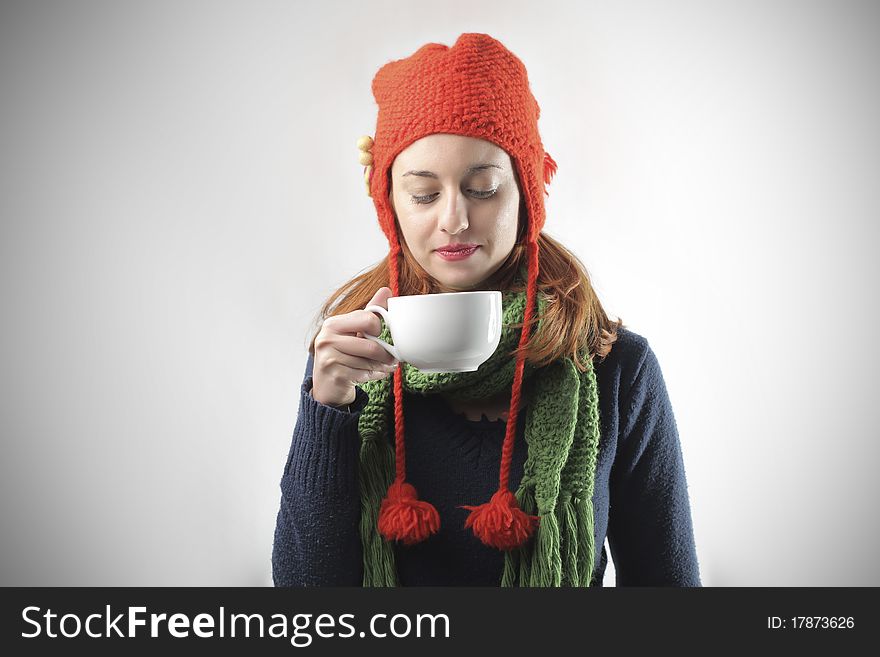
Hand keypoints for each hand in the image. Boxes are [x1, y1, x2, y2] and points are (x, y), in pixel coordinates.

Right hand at [311, 287, 398, 406]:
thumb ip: (370, 312)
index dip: (378, 329)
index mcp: (334, 324)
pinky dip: (375, 375)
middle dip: (385, 354)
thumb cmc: (342, 354)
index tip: (377, 335)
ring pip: (369, 362)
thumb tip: (386, 290)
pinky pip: (365, 374)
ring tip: (385, 366)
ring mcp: (329, 357)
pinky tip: (373, 374)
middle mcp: (328, 339)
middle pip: (371, 345)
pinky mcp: (335, 375)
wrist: (327, 385)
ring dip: (382, 367)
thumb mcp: (354, 331)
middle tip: (391, 357)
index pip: (368, 319)